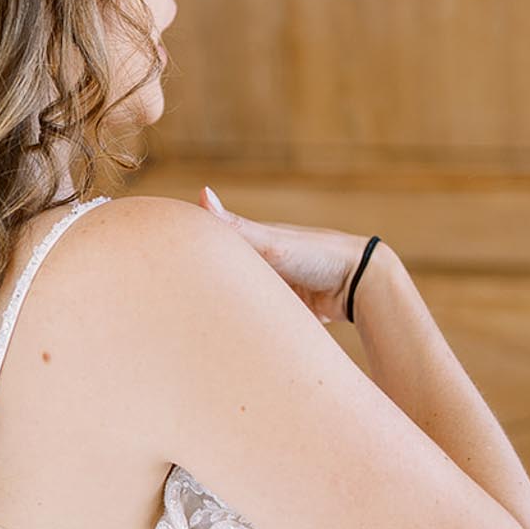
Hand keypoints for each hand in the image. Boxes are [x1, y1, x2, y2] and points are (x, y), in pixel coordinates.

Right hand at [198, 186, 386, 326]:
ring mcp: (278, 286)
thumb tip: (201, 193)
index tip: (170, 266)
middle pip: (229, 275)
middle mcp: (264, 263)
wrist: (359, 283)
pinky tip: (239, 334)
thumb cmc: (315, 255)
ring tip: (206, 324)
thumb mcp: (270, 242)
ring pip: (245, 298)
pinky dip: (253, 323)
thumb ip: (235, 226)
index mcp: (255, 244)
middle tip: (184, 306)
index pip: (216, 247)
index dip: (195, 255)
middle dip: (210, 288)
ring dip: (233, 309)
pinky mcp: (289, 309)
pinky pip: (264, 316)